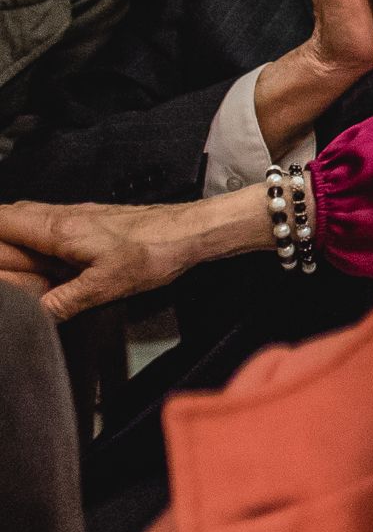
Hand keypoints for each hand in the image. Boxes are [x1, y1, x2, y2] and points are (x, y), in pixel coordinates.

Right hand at [0, 192, 269, 320]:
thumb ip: (62, 302)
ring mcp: (78, 216)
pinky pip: (52, 226)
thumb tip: (30, 315)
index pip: (1, 219)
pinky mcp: (93, 223)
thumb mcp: (105, 286)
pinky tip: (42, 260)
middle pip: (11, 218)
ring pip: (30, 220)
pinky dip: (36, 240)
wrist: (193, 232)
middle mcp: (63, 216)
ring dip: (13, 239)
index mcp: (58, 227)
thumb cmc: (155, 251)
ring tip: (9, 265)